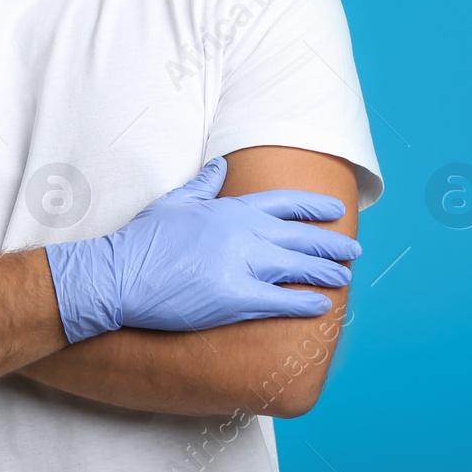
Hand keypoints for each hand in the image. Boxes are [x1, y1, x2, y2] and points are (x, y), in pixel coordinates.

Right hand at [44, 156, 361, 342]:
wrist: (118, 275)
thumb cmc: (141, 240)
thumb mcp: (175, 202)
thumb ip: (203, 184)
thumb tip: (220, 165)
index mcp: (230, 209)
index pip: (284, 204)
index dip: (314, 207)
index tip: (336, 210)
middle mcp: (242, 233)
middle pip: (300, 237)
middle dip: (331, 243)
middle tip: (353, 249)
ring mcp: (240, 266)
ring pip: (297, 267)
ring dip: (326, 271)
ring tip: (345, 276)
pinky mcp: (233, 299)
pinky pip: (280, 301)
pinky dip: (305, 303)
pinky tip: (323, 306)